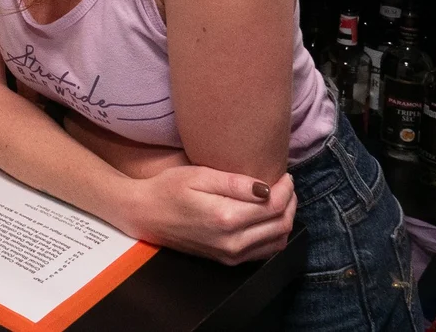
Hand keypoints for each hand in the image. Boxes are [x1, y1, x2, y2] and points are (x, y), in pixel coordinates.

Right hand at [120, 167, 295, 265]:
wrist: (145, 214)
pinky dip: (275, 234)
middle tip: (285, 185)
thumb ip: (235, 183)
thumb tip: (267, 188)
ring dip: (285, 219)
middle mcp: (233, 242)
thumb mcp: (198, 176)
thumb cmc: (167, 189)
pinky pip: (265, 252)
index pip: (274, 206)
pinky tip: (267, 218)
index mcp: (226, 218)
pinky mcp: (228, 260)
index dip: (286, 189)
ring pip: (278, 241)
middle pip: (281, 225)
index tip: (284, 175)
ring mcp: (231, 255)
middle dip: (290, 203)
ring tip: (279, 199)